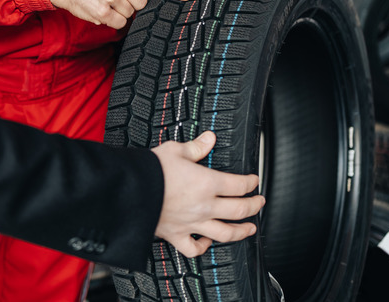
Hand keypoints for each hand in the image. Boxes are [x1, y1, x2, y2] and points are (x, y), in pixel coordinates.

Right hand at [152, 131, 264, 256]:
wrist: (128, 191)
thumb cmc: (150, 171)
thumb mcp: (175, 150)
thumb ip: (196, 147)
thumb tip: (209, 138)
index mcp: (207, 183)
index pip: (239, 185)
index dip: (251, 182)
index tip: (254, 180)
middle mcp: (204, 206)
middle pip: (240, 210)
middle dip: (254, 206)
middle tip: (260, 203)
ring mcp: (192, 224)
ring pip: (225, 233)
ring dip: (241, 231)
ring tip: (249, 229)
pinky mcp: (176, 235)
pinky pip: (194, 248)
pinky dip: (204, 247)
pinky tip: (207, 241)